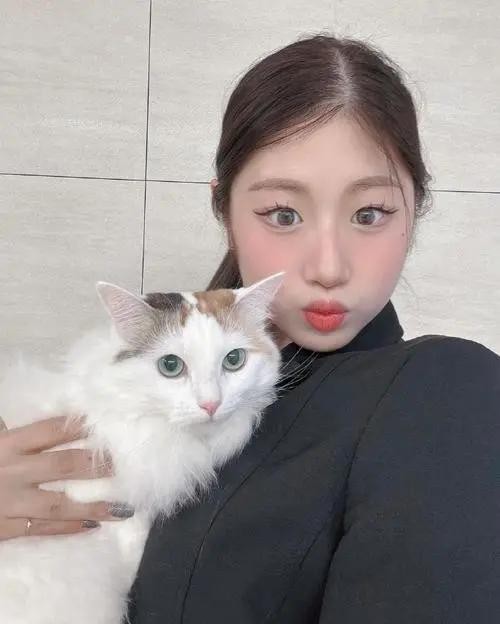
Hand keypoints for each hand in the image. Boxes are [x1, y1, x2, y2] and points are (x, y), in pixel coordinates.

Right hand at [0, 415, 132, 540]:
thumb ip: (13, 436)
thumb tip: (39, 424)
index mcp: (9, 444)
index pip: (53, 430)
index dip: (82, 427)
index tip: (110, 425)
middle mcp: (14, 471)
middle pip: (64, 464)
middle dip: (98, 464)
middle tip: (125, 465)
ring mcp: (10, 501)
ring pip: (59, 503)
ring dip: (94, 505)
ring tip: (124, 507)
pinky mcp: (4, 527)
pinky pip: (41, 528)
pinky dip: (68, 527)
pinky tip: (93, 525)